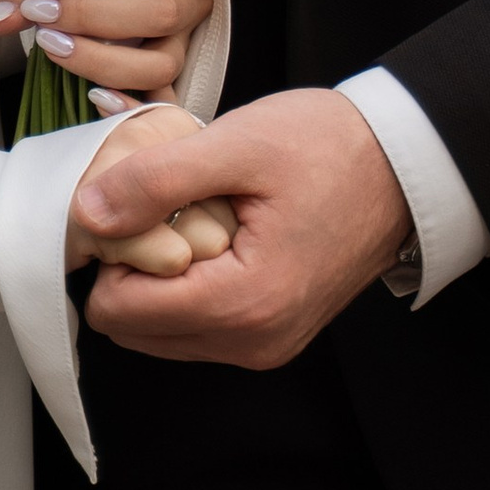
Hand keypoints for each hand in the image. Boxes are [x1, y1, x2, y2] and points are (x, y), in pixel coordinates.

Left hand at [0, 0, 216, 109]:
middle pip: (158, 14)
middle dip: (92, 19)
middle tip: (44, 18)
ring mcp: (185, 41)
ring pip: (162, 64)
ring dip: (102, 61)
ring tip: (56, 49)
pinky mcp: (174, 76)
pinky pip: (162, 102)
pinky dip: (128, 106)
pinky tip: (91, 96)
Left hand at [73, 88, 409, 366]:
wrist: (403, 164)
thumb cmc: (330, 148)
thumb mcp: (236, 145)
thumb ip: (156, 182)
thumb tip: (86, 213)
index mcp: (243, 303)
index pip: (118, 311)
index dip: (108, 252)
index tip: (128, 202)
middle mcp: (254, 342)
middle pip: (134, 329)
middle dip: (129, 268)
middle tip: (155, 204)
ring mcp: (266, 344)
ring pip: (162, 331)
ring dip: (158, 277)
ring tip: (190, 214)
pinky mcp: (273, 334)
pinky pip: (198, 326)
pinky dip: (188, 285)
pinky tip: (211, 232)